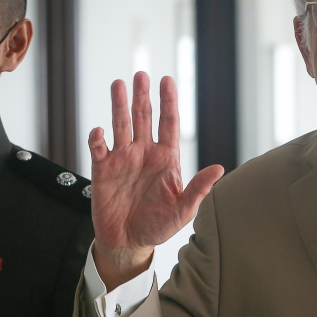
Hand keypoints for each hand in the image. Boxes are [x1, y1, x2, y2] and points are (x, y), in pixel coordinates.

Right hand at [89, 72, 223, 289]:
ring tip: (118, 84)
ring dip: (118, 105)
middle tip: (141, 75)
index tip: (167, 80)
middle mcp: (144, 153)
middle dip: (142, 96)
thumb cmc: (159, 225)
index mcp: (166, 158)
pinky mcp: (103, 169)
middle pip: (143, 117)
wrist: (129, 241)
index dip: (168, 102)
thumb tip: (219, 169)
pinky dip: (97, 138)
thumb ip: (198, 188)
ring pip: (120, 125)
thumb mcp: (183, 209)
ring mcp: (123, 159)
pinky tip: (99, 131)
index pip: (168, 123)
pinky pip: (99, 148)